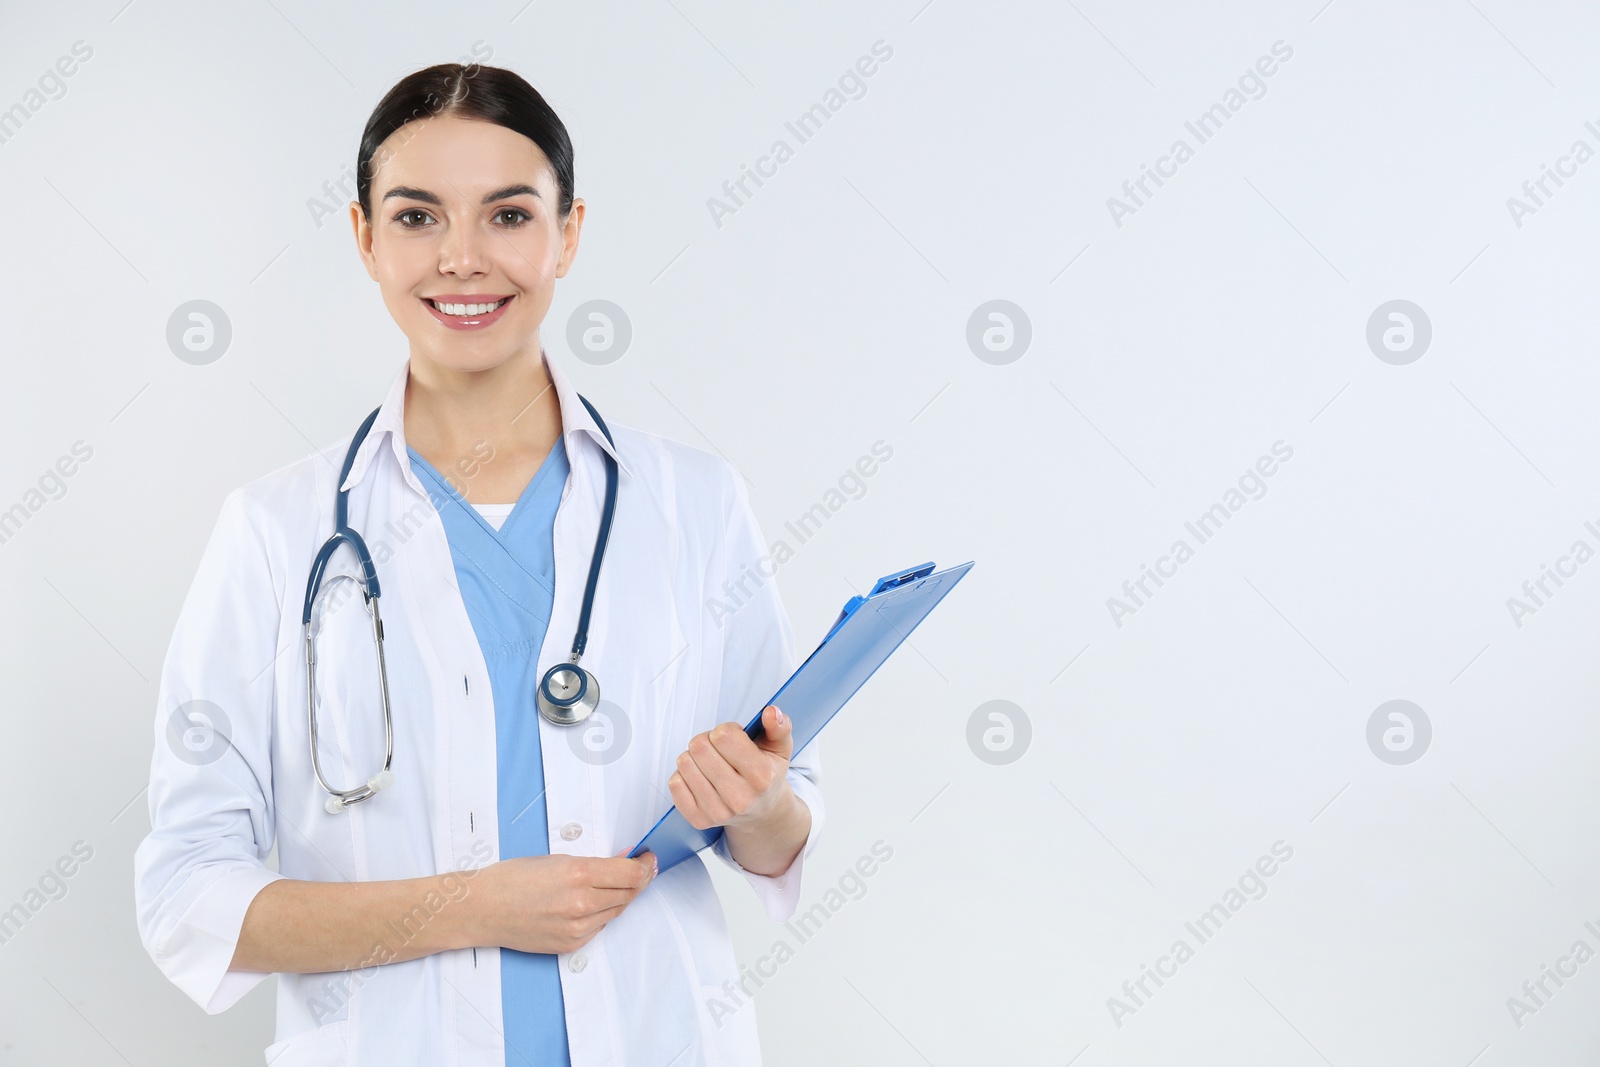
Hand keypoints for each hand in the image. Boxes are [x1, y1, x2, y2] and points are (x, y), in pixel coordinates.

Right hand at [476, 852, 654, 954]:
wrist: (483, 909)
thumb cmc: (513, 878)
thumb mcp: (557, 859)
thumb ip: (595, 863)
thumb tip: (625, 860)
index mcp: (579, 874)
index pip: (631, 874)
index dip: (646, 866)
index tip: (649, 859)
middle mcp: (581, 904)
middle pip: (629, 893)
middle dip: (638, 880)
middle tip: (640, 868)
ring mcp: (577, 928)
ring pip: (616, 911)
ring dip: (620, 897)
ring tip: (609, 884)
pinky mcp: (571, 944)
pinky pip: (599, 927)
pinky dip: (600, 914)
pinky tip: (589, 903)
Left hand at [669, 704, 793, 831]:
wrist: (762, 813)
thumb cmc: (767, 774)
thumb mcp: (780, 748)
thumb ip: (779, 727)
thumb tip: (771, 712)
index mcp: (762, 777)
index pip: (723, 736)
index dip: (726, 730)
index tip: (734, 738)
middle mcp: (740, 798)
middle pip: (699, 747)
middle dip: (707, 740)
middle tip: (719, 749)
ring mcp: (718, 812)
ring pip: (684, 763)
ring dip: (694, 757)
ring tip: (710, 763)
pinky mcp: (699, 820)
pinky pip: (675, 783)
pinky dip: (684, 774)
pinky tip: (701, 777)